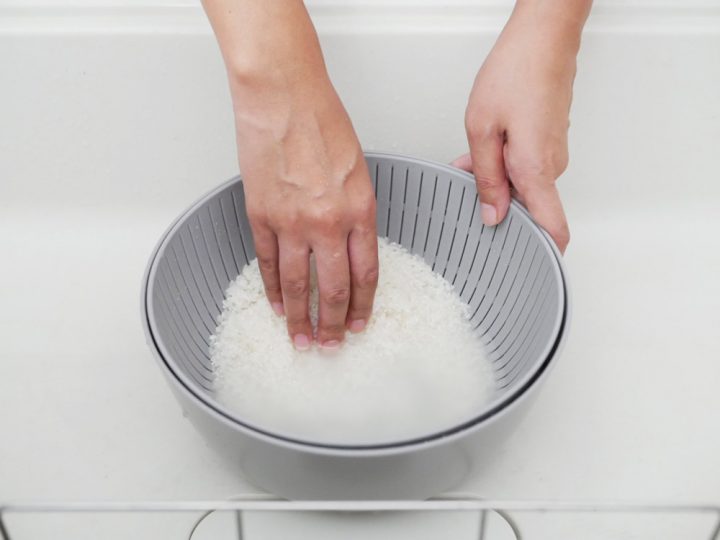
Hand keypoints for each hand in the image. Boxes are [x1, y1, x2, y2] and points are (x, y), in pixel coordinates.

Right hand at [203, 0, 378, 349]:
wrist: (283, 97)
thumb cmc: (322, 123)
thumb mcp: (358, 170)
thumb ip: (356, 211)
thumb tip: (351, 244)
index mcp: (360, 210)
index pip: (365, 274)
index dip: (361, 306)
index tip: (358, 324)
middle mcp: (328, 223)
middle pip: (332, 289)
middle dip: (331, 323)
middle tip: (329, 345)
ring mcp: (292, 222)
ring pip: (296, 284)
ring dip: (299, 317)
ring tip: (300, 339)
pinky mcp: (261, 215)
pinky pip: (266, 262)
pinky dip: (271, 288)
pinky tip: (276, 304)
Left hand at [453, 2, 589, 252]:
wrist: (543, 37)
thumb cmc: (516, 72)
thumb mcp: (482, 128)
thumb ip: (485, 178)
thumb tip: (490, 214)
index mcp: (536, 170)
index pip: (554, 230)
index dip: (544, 256)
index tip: (527, 271)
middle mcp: (551, 166)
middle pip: (528, 208)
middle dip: (496, 207)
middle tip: (466, 193)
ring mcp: (554, 153)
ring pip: (523, 185)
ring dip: (495, 182)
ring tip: (469, 163)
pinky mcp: (550, 141)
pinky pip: (526, 167)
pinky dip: (503, 165)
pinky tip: (483, 148)